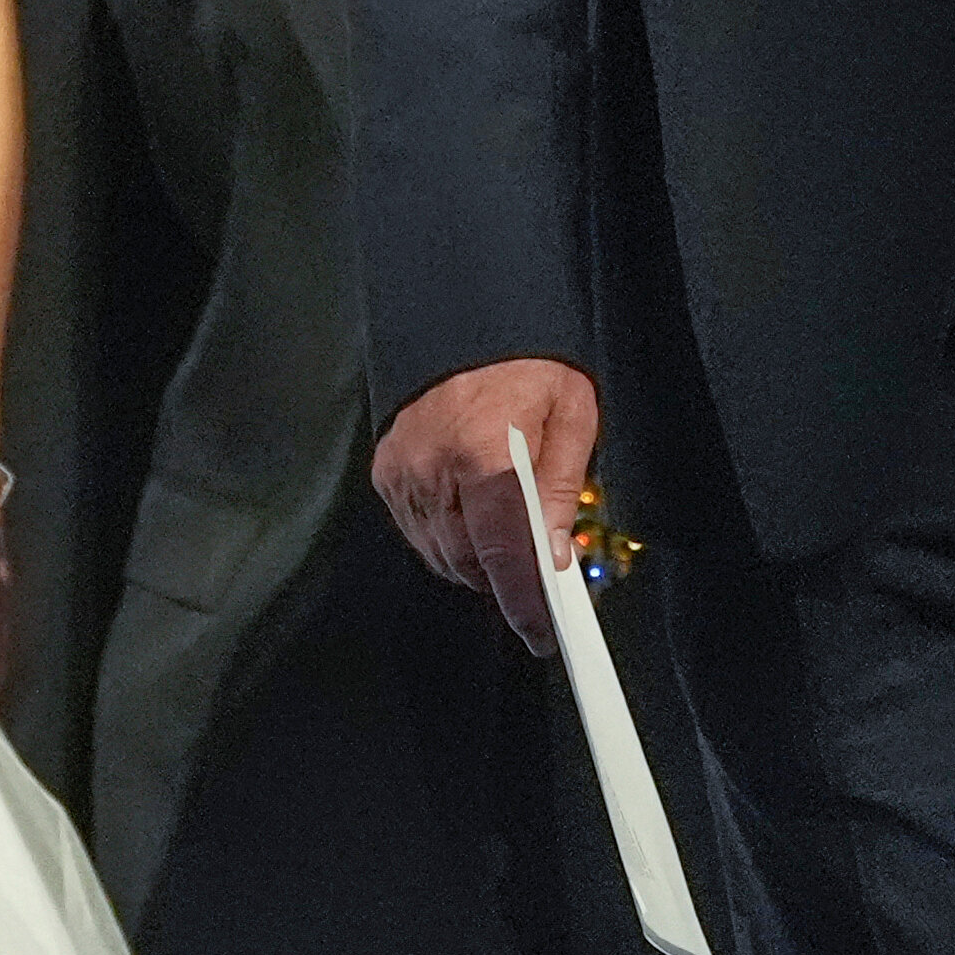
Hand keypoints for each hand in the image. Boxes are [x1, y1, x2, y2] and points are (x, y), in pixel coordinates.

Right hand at [374, 357, 601, 657]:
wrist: (467, 320)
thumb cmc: (528, 365)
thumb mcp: (570, 415)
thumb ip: (557, 489)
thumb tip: (552, 557)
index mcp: (484, 451)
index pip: (503, 550)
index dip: (524, 600)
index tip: (544, 634)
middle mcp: (434, 468)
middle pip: (471, 561)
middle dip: (506, 578)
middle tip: (537, 574)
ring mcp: (403, 472)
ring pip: (441, 554)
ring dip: (476, 562)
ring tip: (506, 540)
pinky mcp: (385, 472)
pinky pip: (417, 533)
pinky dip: (447, 540)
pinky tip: (470, 520)